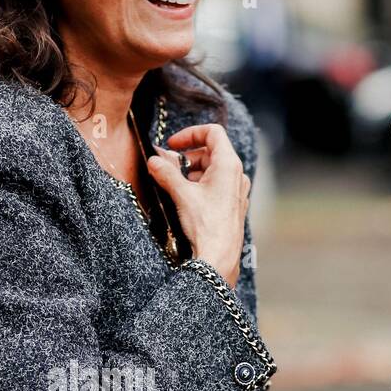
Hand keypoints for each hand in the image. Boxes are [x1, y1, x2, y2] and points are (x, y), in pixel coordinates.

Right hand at [146, 122, 248, 288]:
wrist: (219, 257)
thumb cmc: (206, 225)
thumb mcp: (182, 194)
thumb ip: (166, 173)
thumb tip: (153, 161)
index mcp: (229, 164)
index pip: (212, 132)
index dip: (190, 134)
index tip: (172, 145)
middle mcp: (237, 175)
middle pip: (211, 151)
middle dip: (186, 157)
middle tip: (166, 168)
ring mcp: (237, 191)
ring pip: (212, 170)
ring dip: (191, 172)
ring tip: (173, 185)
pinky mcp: (233, 205)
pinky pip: (216, 186)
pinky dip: (200, 186)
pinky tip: (186, 199)